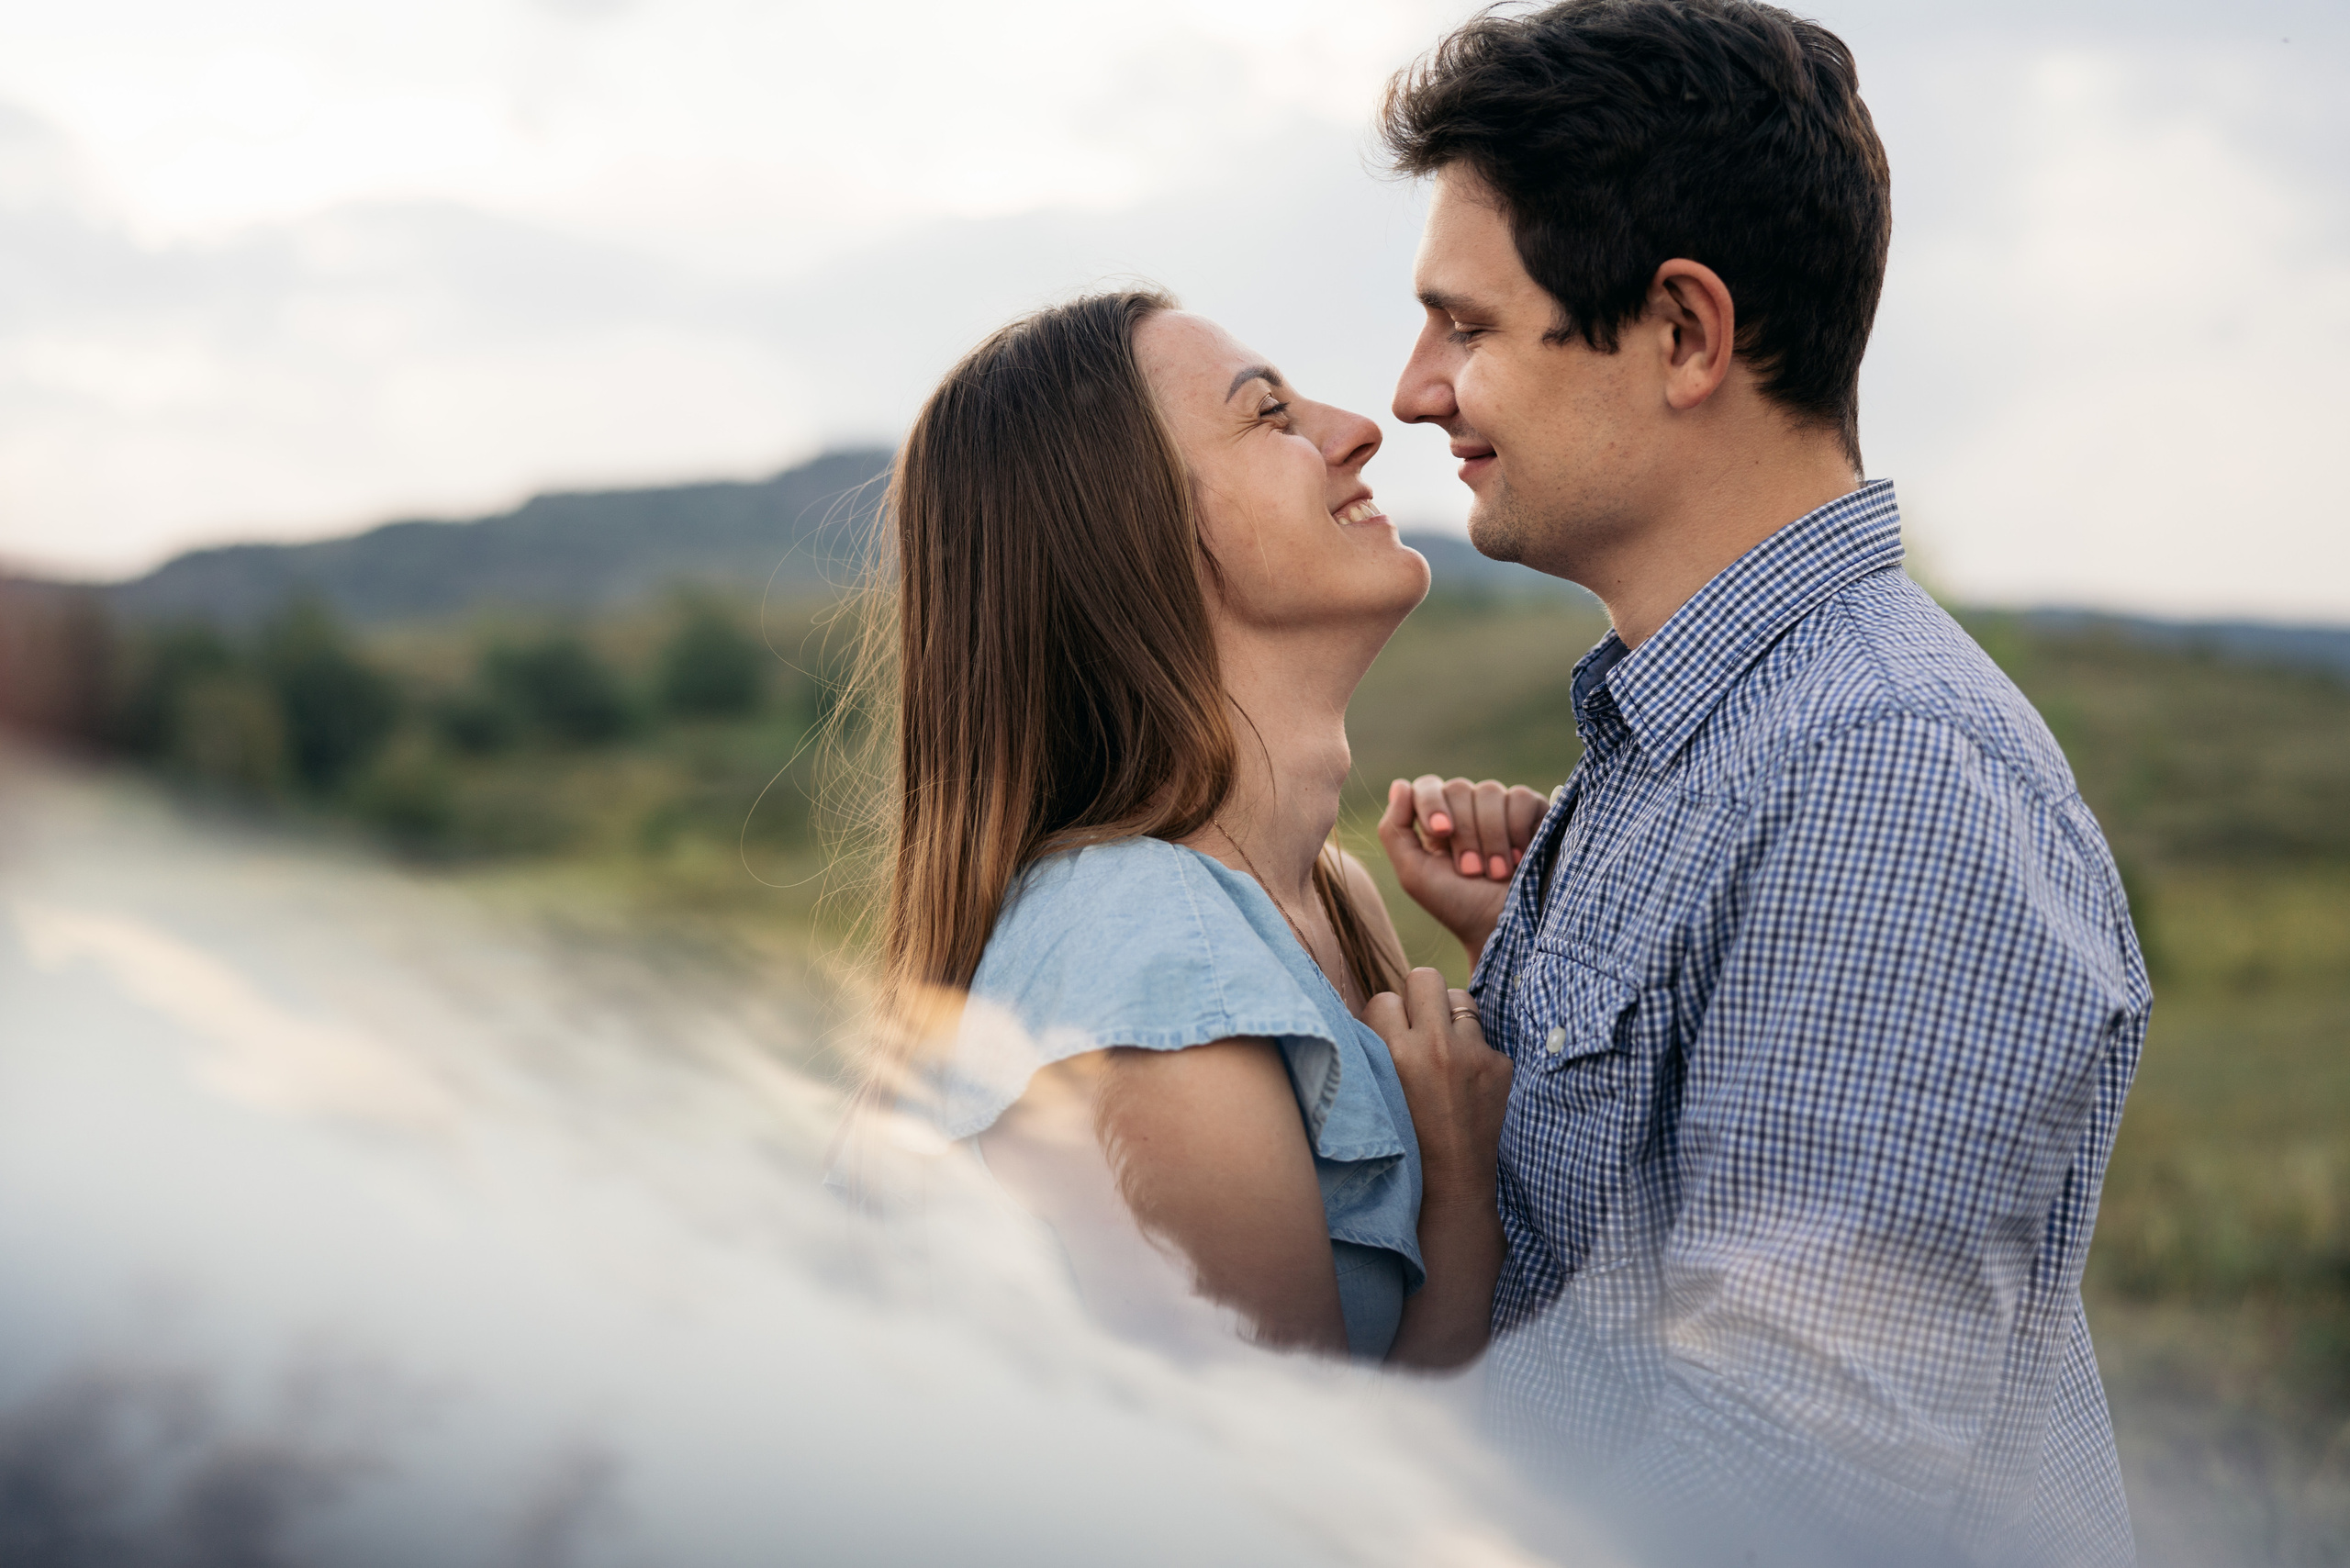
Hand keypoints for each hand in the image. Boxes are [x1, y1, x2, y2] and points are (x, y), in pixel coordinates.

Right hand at [1363, 968, 1511, 1206]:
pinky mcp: (1499, 1065)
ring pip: (1461, 999)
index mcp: (1394, 1053)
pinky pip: (1484, 1037)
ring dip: (1451, 1017)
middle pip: (1425, 977)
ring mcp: (1472, 1054)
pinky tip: (1468, 1083)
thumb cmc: (1404, 1140)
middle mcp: (1434, 1046)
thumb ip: (1375, 1050)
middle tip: (1420, 1024)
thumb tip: (1378, 1012)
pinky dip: (1476, 1053)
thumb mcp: (1377, 1090)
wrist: (1451, 1184)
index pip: (1384, 999)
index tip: (1390, 1037)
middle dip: (1420, 996)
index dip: (1387, 1017)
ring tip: (1447, 1049)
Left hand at [1377, 775, 1548, 960]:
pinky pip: (1522, 798)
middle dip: (1465, 835)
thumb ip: (1394, 830)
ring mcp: (1502, 809)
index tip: (1442, 832)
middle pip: (1459, 788)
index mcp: (1436, 820)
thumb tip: (1400, 785)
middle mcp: (1468, 809)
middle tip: (1471, 871)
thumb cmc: (1457, 906)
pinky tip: (1520, 857)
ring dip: (1492, 838)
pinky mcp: (1535, 814)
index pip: (1427, 786)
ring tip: (1497, 873)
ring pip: (1491, 791)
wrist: (1505, 929)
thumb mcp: (1414, 874)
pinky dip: (1518, 829)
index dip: (1432, 803)